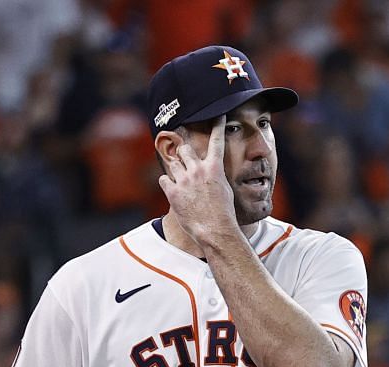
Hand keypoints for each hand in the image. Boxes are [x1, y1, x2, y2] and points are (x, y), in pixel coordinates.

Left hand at [156, 116, 238, 247]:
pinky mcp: (173, 192)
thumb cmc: (224, 213)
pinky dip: (167, 183)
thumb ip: (215, 176)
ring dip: (175, 169)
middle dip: (183, 152)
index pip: (216, 140)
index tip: (217, 114)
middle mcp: (197, 170)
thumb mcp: (225, 190)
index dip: (217, 125)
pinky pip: (163, 179)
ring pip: (173, 163)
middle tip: (185, 161)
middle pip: (185, 148)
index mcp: (214, 168)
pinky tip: (172, 190)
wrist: (215, 230)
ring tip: (181, 180)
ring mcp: (184, 180)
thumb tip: (211, 173)